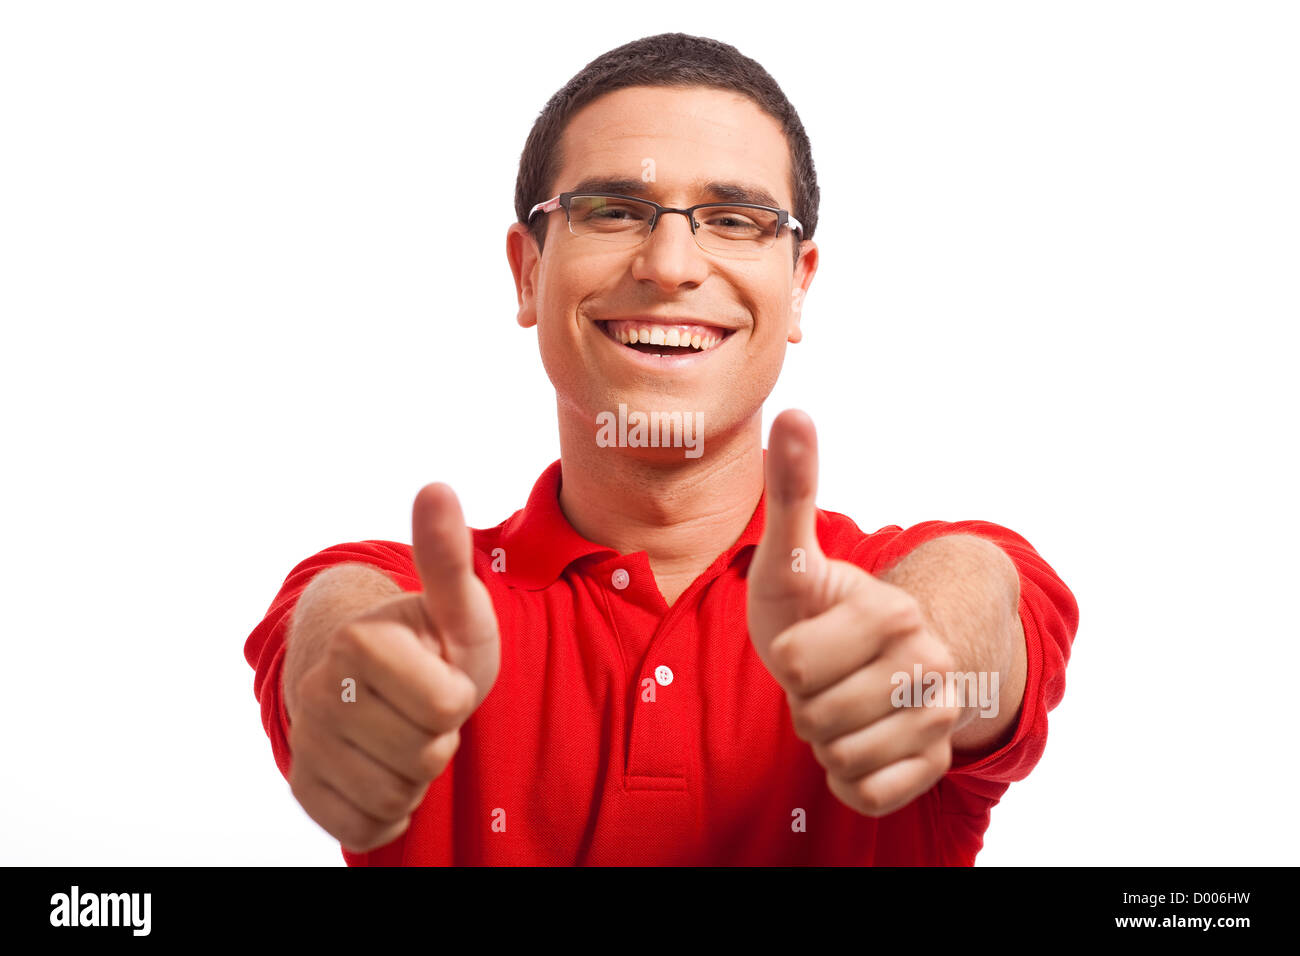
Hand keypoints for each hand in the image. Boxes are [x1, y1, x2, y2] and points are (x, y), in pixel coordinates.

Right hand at [287, 483, 500, 851]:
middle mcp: (316, 691)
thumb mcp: (455, 606)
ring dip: (417, 773)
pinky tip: (385, 768)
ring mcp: (305, 744)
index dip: (457, 695)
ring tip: (405, 732)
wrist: (376, 682)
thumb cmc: (430, 643)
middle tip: (422, 706)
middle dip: (438, 737)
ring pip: (398, 796)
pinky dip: (391, 809)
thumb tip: (436, 486)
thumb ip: (446, 558)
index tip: (437, 670)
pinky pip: (369, 828)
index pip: (445, 707)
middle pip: (424, 756)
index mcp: (356, 640)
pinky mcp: (304, 791)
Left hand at [746, 410, 960, 816]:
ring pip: (840, 756)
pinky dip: (847, 776)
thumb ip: (792, 489)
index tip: (812, 638)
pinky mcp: (933, 766)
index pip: (797, 665)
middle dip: (805, 701)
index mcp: (894, 613)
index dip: (788, 660)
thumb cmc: (815, 609)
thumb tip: (792, 413)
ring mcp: (938, 719)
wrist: (863, 662)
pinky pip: (867, 793)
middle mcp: (930, 666)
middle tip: (825, 676)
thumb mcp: (792, 556)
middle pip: (819, 717)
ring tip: (840, 704)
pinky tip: (858, 741)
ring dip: (823, 738)